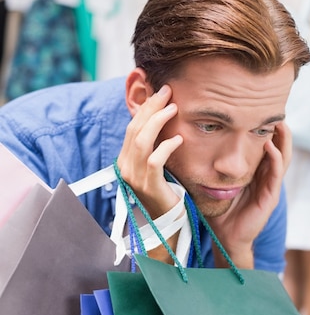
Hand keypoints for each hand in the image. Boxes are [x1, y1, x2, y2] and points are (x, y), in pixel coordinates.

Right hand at [116, 85, 182, 218]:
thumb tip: (162, 117)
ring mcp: (135, 177)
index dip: (146, 107)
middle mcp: (125, 167)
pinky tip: (178, 139)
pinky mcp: (148, 186)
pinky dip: (166, 147)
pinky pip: (155, 161)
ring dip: (158, 121)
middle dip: (152, 107)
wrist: (165, 222)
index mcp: (125, 160)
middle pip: (135, 129)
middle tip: (168, 92)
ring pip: (142, 141)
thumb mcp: (155, 165)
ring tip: (173, 108)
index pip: (132, 126)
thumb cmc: (165, 190)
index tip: (161, 92)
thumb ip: (154, 145)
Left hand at [207, 122, 291, 267]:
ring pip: (283, 157)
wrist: (225, 236)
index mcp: (254, 171)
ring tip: (279, 122)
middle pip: (278, 146)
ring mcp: (270, 186)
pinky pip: (276, 174)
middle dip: (279, 129)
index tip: (259, 108)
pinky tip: (269, 146)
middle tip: (275, 109)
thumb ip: (210, 163)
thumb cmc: (218, 209)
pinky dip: (275, 159)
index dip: (264, 127)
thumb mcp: (215, 181)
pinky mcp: (270, 196)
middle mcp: (266, 176)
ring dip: (283, 139)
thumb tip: (189, 141)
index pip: (264, 144)